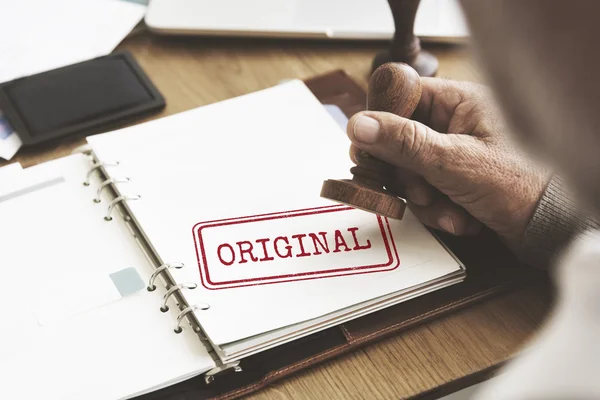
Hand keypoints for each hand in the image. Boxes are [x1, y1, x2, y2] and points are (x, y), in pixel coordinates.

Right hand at [346, 78, 549, 249]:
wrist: (552, 228)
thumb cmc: (522, 184)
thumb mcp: (454, 161)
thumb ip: (403, 142)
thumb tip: (359, 124)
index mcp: (460, 102)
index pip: (403, 99)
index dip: (381, 123)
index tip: (369, 148)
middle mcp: (456, 126)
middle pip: (400, 143)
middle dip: (407, 177)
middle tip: (420, 191)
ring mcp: (455, 156)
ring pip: (410, 174)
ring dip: (425, 201)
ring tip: (451, 210)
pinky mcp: (456, 182)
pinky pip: (427, 194)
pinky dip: (440, 211)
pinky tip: (462, 219)